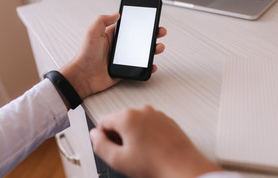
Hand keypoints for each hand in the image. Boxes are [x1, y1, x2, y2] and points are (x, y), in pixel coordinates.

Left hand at [60, 13, 166, 99]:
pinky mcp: (124, 70)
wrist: (83, 77)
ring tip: (158, 47)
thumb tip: (116, 13)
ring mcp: (123, 59)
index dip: (142, 23)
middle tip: (160, 32)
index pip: (130, 27)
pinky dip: (148, 66)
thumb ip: (102, 20)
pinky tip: (152, 64)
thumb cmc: (84, 56)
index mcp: (112, 36)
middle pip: (140, 39)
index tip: (151, 18)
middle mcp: (119, 46)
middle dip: (152, 34)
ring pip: (142, 53)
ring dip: (153, 49)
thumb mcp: (91, 33)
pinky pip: (139, 68)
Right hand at [90, 105, 221, 177]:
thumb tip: (95, 136)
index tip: (107, 147)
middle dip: (118, 135)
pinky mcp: (166, 120)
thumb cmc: (156, 163)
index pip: (103, 121)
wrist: (182, 166)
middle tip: (124, 153)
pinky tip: (150, 149)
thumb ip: (100, 145)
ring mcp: (156, 114)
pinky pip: (149, 123)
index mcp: (128, 117)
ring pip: (135, 121)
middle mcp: (142, 110)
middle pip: (119, 120)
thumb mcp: (118, 159)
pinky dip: (146, 133)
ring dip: (132, 134)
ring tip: (140, 152)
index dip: (102, 137)